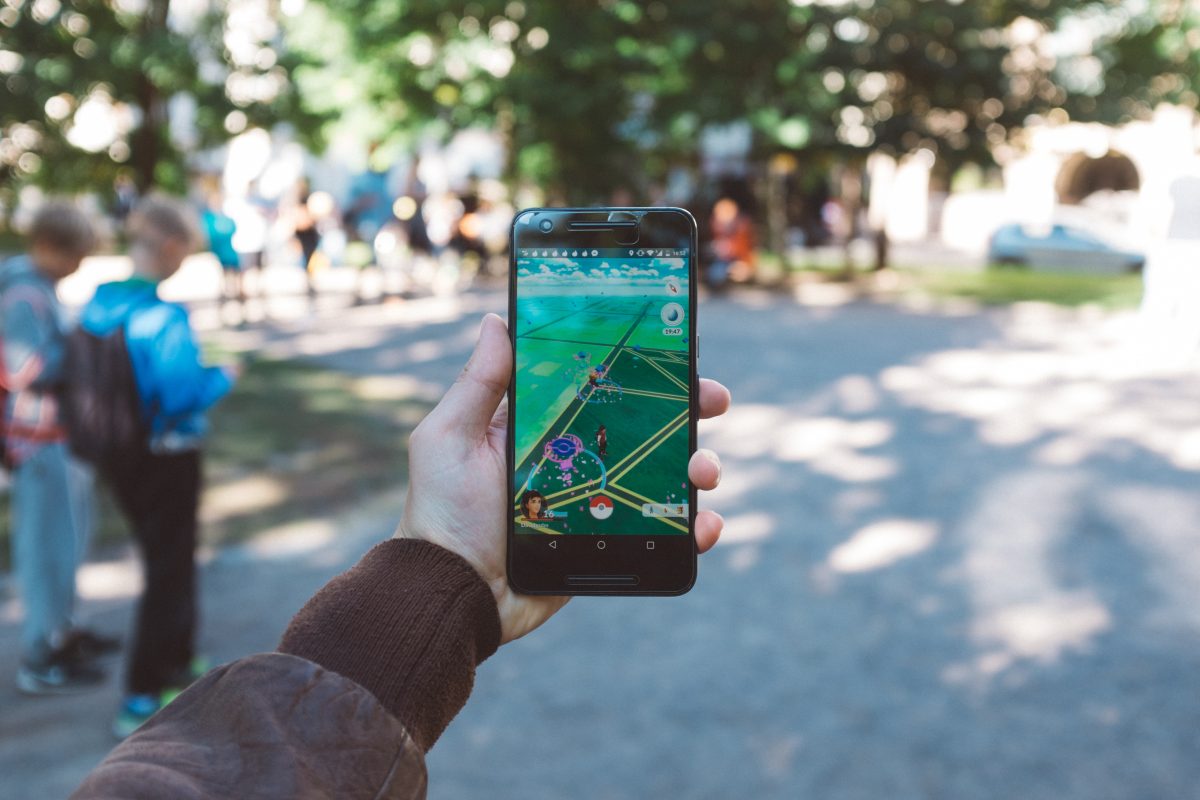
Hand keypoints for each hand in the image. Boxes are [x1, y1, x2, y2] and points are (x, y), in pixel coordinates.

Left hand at [395, 314, 730, 643]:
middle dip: (687, 409)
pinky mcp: (610, 542)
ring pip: (664, 475)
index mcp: (543, 427)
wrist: (455, 592)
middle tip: (713, 400)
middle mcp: (577, 458)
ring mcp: (599, 500)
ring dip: (698, 465)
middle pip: (646, 425)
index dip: (641, 368)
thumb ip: (478, 383)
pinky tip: (703, 526)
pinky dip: (694, 528)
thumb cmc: (443, 513)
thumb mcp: (450, 438)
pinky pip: (663, 531)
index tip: (676, 353)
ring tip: (704, 472)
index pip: (602, 386)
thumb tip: (496, 320)